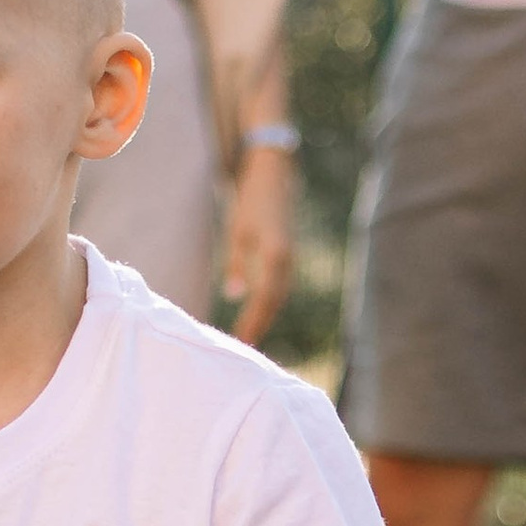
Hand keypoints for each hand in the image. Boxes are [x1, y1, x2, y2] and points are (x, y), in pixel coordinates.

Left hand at [223, 143, 295, 347]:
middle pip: (275, 302)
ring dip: (266, 317)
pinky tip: (258, 314)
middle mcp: (287, 260)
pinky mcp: (288, 257)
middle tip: (244, 347)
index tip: (240, 339)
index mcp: (275, 254)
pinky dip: (270, 303)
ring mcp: (290, 259)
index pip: (264, 297)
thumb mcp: (237, 232)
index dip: (253, 320)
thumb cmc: (251, 202)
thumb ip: (236, 264)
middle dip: (260, 324)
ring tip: (249, 336)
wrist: (274, 178)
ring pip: (279, 296)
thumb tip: (234, 295)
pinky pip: (280, 287)